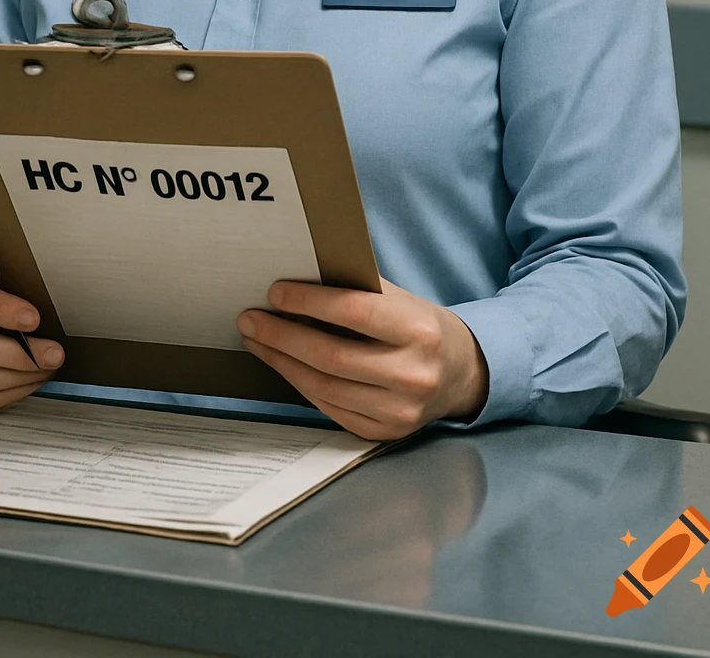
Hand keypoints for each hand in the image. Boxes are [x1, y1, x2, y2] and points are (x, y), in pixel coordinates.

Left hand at [236, 279, 488, 439]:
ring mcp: (400, 411)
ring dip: (282, 361)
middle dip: (282, 336)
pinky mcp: (385, 433)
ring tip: (257, 339)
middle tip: (250, 318)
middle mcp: (413, 375)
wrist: (459, 373)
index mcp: (420, 330)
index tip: (275, 292)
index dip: (310, 301)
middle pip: (332, 356)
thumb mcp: (400, 299)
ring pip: (324, 387)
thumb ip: (357, 289)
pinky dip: (300, 384)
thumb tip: (297, 276)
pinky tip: (283, 364)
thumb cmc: (419, 325)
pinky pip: (330, 409)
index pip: (355, 312)